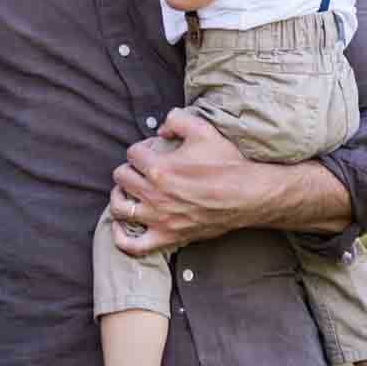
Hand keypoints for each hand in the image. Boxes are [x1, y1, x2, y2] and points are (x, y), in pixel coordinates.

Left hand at [107, 109, 263, 253]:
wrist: (248, 195)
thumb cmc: (227, 163)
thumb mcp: (203, 129)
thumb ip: (176, 120)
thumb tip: (161, 129)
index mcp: (159, 168)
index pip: (132, 153)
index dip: (141, 148)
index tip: (153, 150)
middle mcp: (154, 195)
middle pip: (121, 177)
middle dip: (129, 168)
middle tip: (141, 168)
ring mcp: (159, 218)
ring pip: (120, 208)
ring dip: (118, 196)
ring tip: (126, 190)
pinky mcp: (168, 237)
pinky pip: (133, 245)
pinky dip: (120, 237)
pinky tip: (119, 226)